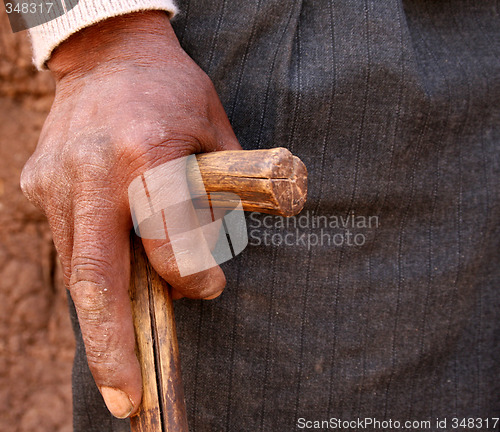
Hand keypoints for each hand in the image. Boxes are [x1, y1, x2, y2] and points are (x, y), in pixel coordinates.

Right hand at [20, 11, 240, 418]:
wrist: (110, 53)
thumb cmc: (174, 93)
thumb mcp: (216, 133)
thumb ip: (217, 200)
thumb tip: (206, 260)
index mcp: (145, 151)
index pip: (168, 240)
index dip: (191, 274)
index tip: (207, 287)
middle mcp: (91, 170)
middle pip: (99, 276)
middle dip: (114, 346)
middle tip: (127, 399)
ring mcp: (56, 180)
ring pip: (80, 269)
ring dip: (104, 316)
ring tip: (124, 358)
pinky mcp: (39, 185)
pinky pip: (70, 244)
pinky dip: (95, 274)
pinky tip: (112, 285)